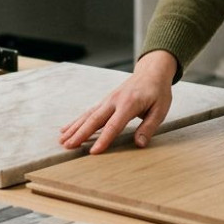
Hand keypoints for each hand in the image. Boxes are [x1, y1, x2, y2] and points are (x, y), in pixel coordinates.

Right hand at [58, 50, 175, 153]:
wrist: (152, 72)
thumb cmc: (158, 92)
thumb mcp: (160, 110)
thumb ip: (149, 128)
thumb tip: (139, 144)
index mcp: (129, 103)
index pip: (114, 125)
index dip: (103, 139)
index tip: (93, 152)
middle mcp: (115, 100)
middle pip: (95, 119)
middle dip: (80, 134)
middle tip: (68, 146)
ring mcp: (108, 100)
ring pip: (88, 115)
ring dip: (74, 128)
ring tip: (62, 140)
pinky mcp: (105, 101)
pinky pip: (89, 112)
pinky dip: (77, 121)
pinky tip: (66, 129)